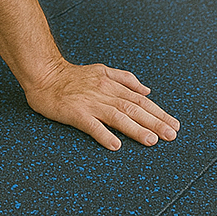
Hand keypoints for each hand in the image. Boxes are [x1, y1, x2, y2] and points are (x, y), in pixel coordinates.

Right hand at [23, 61, 179, 151]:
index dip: (159, 112)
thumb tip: (147, 91)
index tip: (173, 124)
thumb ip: (125, 79)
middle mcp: (104, 93)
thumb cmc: (72, 76)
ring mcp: (90, 103)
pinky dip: (104, 134)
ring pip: (118, 116)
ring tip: (151, 140)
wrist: (44, 75)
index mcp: (112, 84)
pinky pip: (91, 125)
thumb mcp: (102, 70)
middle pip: (134, 108)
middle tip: (171, 135)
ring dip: (135, 129)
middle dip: (155, 122)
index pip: (141, 100)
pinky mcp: (75, 113)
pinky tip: (115, 145)